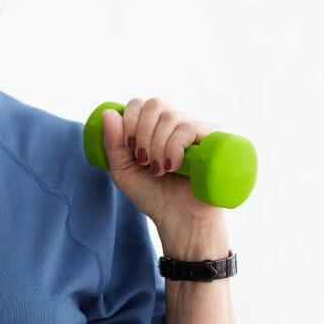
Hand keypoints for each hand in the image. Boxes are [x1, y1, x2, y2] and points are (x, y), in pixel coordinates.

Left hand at [100, 98, 226, 236]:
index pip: (141, 103)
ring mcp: (198, 131)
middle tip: (143, 161)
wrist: (180, 220)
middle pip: (155, 104)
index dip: (130, 120)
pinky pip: (189, 128)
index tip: (129, 148)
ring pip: (171, 117)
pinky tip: (172, 166)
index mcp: (157, 126)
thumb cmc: (153, 195)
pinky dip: (174, 146)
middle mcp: (178, 123)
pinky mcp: (214, 141)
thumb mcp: (123, 171)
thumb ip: (112, 144)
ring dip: (157, 145)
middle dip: (141, 132)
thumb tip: (109, 112)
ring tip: (159, 170)